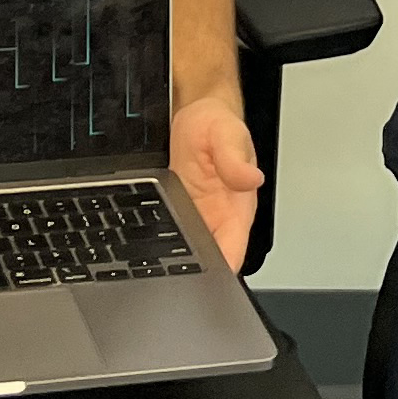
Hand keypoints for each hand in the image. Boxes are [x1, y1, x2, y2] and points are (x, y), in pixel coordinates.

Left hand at [168, 95, 265, 270]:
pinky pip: (169, 237)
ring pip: (185, 254)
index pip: (233, 253)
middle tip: (170, 275)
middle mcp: (218, 219)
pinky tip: (146, 244)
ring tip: (156, 263)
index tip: (204, 283)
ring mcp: (195, 218)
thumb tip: (250, 178)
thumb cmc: (217, 124)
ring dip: (173, 262)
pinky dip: (159, 244)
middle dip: (191, 275)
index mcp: (237, 209)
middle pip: (207, 262)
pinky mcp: (175, 212)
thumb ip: (234, 159)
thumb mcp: (226, 134)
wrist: (195, 114)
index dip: (220, 272)